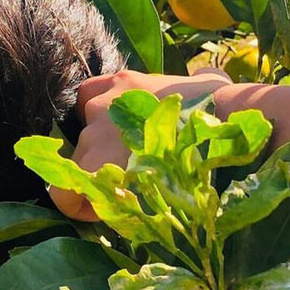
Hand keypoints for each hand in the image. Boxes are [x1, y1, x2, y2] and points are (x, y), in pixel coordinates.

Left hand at [50, 68, 231, 221]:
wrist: (222, 128)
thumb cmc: (220, 107)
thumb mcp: (205, 82)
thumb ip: (196, 80)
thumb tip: (208, 76)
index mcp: (124, 84)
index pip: (89, 98)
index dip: (99, 124)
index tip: (118, 143)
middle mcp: (101, 106)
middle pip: (83, 138)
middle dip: (100, 158)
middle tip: (129, 177)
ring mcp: (95, 135)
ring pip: (77, 166)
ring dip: (95, 181)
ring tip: (126, 197)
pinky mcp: (96, 168)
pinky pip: (67, 193)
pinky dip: (79, 206)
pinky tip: (102, 213)